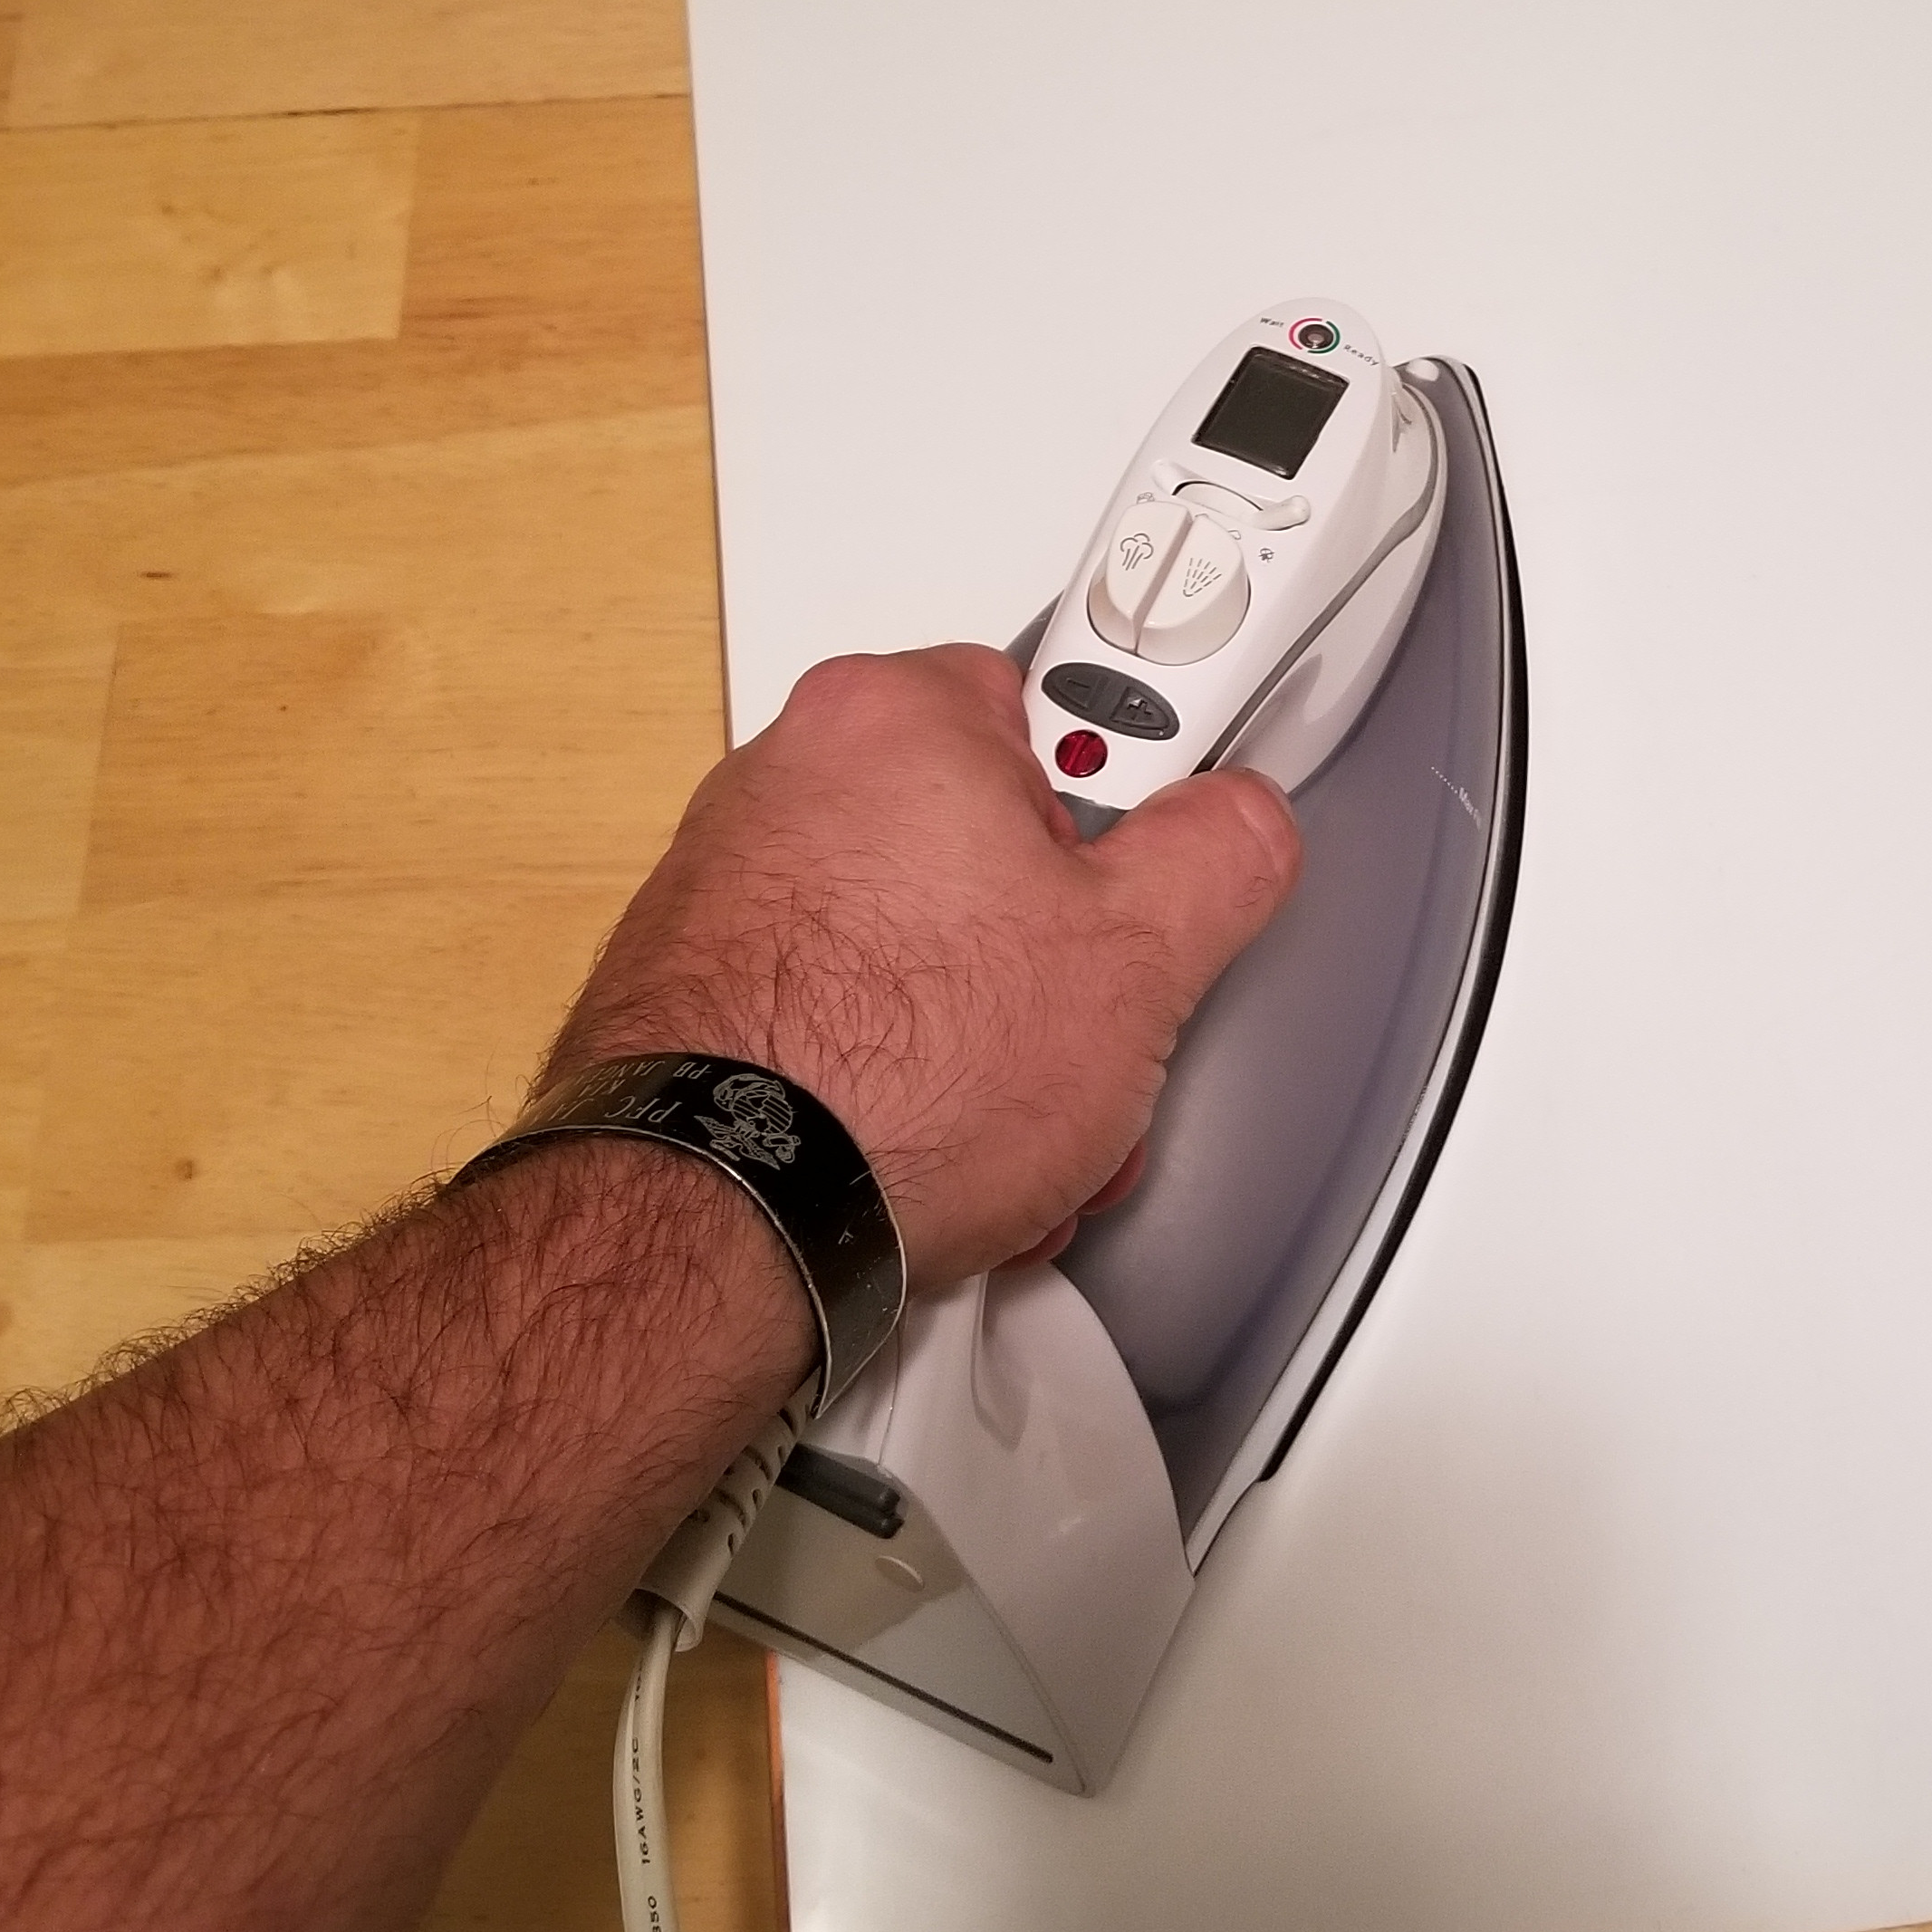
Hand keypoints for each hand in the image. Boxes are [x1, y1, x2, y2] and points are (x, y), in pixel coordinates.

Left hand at [549, 646, 1299, 1287]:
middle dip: (1054, 956)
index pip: (1062, 705)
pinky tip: (929, 1152)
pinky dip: (894, 1074)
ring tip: (1008, 1121)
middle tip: (1085, 1026)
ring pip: (921, 945)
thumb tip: (1239, 824)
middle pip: (990, 843)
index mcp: (893, 719)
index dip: (1137, 804)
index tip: (1162, 859)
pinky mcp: (693, 988)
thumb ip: (1221, 851)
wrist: (714, 1225)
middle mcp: (788, 776)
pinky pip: (841, 1011)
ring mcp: (726, 884)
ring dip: (986, 1037)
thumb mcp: (1139, 960)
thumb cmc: (883, 1079)